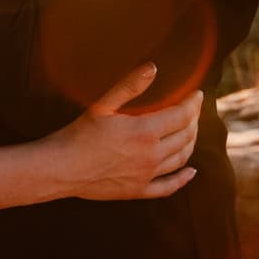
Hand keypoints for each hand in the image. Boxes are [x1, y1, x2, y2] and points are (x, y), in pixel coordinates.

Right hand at [49, 63, 202, 200]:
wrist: (61, 169)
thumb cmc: (78, 134)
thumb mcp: (102, 105)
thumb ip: (129, 86)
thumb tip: (153, 68)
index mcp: (145, 132)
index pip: (182, 116)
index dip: (193, 103)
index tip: (197, 94)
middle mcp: (151, 155)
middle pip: (186, 136)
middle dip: (194, 120)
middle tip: (194, 109)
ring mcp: (146, 176)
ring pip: (181, 159)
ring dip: (190, 143)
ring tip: (191, 130)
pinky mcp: (138, 191)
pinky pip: (168, 187)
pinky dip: (183, 179)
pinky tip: (191, 173)